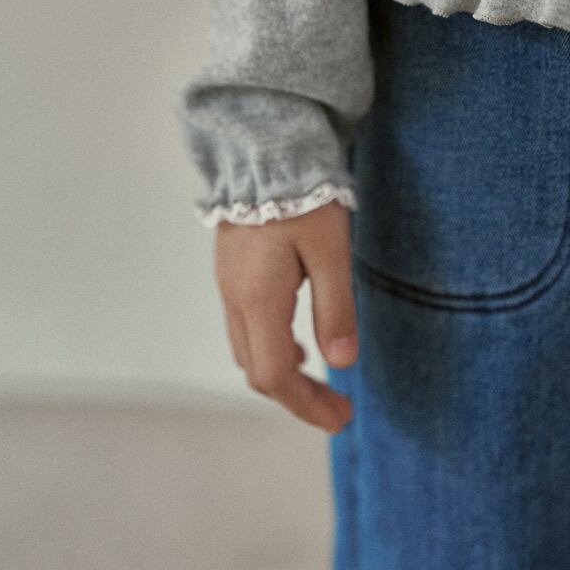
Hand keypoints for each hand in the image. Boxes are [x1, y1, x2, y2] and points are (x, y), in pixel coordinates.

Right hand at [213, 199, 357, 433]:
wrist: (265, 151)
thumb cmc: (304, 196)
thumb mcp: (331, 251)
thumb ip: (336, 309)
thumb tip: (342, 363)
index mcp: (258, 300)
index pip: (275, 376)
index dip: (307, 405)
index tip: (342, 418)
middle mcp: (235, 299)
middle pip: (257, 371)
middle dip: (297, 397)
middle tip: (338, 407)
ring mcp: (228, 285)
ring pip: (248, 351)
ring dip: (282, 374)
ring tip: (320, 379)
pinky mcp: (231, 272)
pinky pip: (244, 328)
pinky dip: (270, 348)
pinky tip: (297, 341)